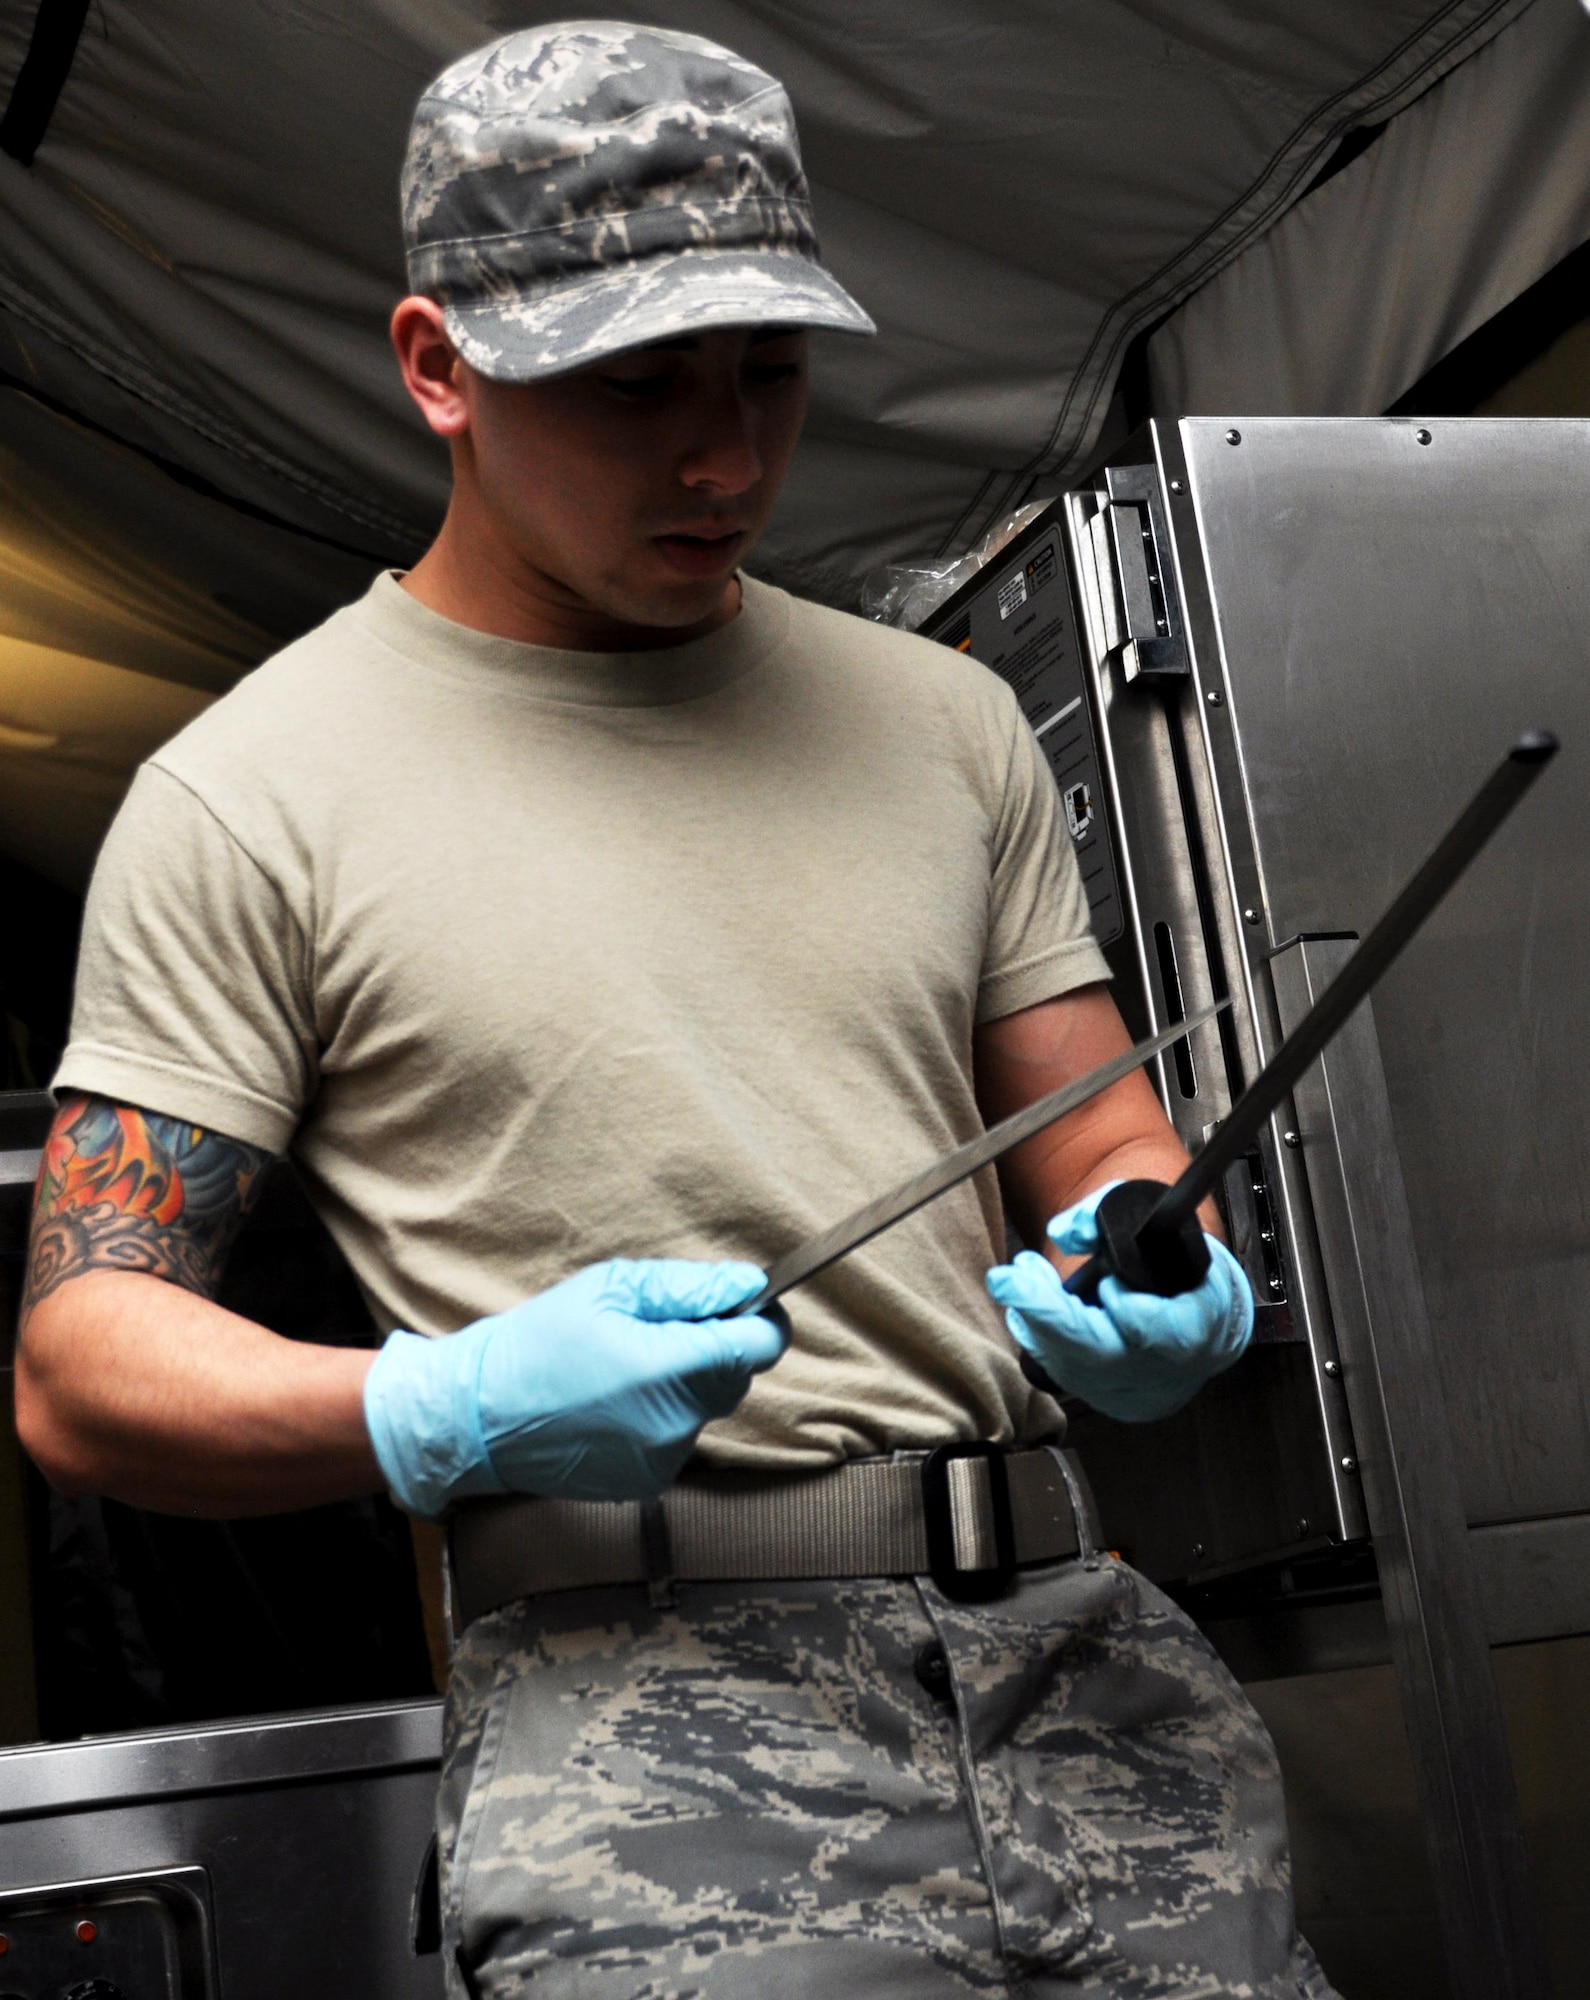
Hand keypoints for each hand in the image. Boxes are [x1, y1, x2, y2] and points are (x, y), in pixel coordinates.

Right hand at [363, 1258, 785, 1516]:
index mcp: (667, 1369)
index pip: (760, 1345)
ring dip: (686, 1381)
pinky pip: (680, 1435)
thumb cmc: (537, 1342)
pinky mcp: (648, 1483)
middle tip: (656, 1327)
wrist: (476, 1417)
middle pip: (738, 1375)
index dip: (760, 1318)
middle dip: (714, 1345)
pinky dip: (664, 1413)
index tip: (738, 1302)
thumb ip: (687, 1287)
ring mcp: (663, 1460)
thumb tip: (749, 1285)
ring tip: (625, 1364)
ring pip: (708, 1406)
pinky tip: (615, 1400)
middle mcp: (674, 1423)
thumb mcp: (609, 1290)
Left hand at [986, 1183, 1251, 1421]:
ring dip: (1034, 1321)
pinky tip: (1023, 1310)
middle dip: (1046, 1314)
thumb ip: (1107, 1210)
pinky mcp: (1111, 1401)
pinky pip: (1066, 1375)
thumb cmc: (1177, 1261)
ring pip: (1075, 1369)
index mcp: (1198, 1327)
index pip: (1162, 1333)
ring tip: (1014, 1279)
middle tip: (1006, 1278)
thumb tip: (1067, 1232)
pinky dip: (1040, 1339)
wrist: (1205, 1320)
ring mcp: (1137, 1394)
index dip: (1133, 1313)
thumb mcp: (1157, 1220)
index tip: (1108, 1284)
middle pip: (1101, 1357)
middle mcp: (1168, 1372)